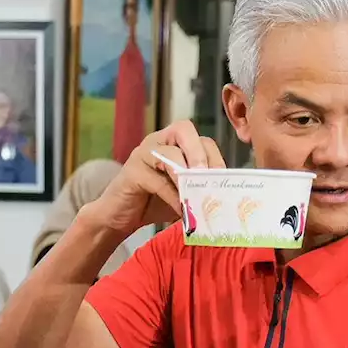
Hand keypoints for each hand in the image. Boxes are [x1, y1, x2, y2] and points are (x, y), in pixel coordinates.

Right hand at [84, 121, 224, 236]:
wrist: (120, 217)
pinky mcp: (131, 172)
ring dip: (186, 174)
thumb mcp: (185, 193)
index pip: (202, 139)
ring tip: (197, 195)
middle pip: (184, 130)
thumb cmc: (155, 202)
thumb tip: (227, 196)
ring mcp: (143, 154)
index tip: (223, 179)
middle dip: (200, 153)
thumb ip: (201, 187)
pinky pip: (156, 179)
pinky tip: (181, 210)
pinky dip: (172, 195)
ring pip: (169, 152)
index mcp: (175, 144)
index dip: (215, 156)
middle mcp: (158, 142)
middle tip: (208, 176)